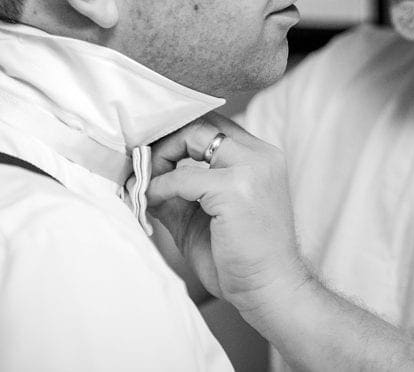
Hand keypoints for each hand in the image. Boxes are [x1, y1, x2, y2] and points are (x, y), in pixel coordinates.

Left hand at [146, 112, 308, 310]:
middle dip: (167, 140)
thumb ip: (180, 190)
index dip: (179, 134)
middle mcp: (261, 156)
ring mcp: (251, 169)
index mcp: (261, 158)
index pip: (215, 125)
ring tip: (145, 180)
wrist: (270, 290)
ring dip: (161, 156)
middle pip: (202, 124)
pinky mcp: (235, 190)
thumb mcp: (206, 214)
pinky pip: (182, 177)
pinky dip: (159, 186)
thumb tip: (143, 176)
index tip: (152, 152)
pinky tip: (151, 201)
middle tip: (142, 164)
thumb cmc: (242, 258)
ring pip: (193, 137)